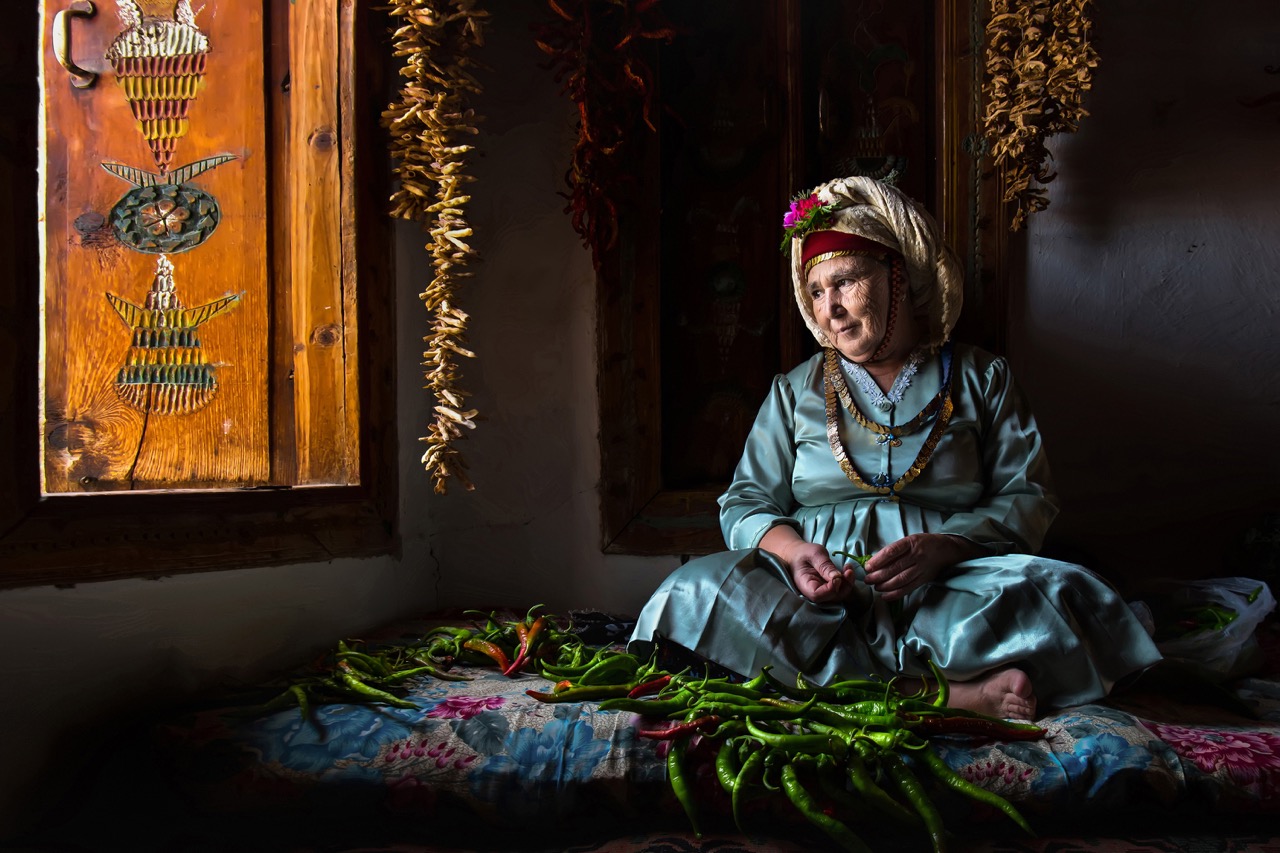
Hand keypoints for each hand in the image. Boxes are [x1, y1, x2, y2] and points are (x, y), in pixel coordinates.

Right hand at [760, 526, 857, 603]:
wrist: (799, 555)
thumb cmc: (803, 553)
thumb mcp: (814, 554)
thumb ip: (825, 566)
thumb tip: (837, 577)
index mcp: (804, 584)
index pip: (817, 594)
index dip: (830, 589)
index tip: (838, 577)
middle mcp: (813, 592)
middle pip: (830, 597)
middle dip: (843, 586)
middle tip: (849, 570)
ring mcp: (822, 592)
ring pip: (838, 594)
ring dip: (847, 583)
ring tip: (848, 568)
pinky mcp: (829, 588)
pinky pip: (840, 589)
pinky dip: (847, 581)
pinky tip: (847, 569)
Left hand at [862, 533, 979, 601]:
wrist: (946, 549)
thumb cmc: (923, 543)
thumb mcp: (909, 540)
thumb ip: (895, 550)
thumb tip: (874, 561)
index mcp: (911, 542)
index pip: (892, 551)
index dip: (878, 560)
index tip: (868, 567)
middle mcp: (917, 555)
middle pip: (895, 567)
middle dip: (878, 575)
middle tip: (867, 580)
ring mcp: (921, 568)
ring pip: (901, 580)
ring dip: (885, 585)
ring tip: (875, 587)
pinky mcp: (924, 579)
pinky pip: (908, 588)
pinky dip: (895, 594)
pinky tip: (885, 596)